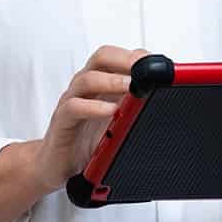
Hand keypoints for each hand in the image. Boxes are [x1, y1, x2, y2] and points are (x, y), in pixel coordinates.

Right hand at [29, 46, 146, 193]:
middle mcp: (85, 86)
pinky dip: (94, 107)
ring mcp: (72, 101)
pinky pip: (75, 107)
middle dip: (126, 59)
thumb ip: (136, 106)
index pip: (118, 57)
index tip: (160, 65)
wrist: (56, 164)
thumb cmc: (87, 139)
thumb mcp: (119, 121)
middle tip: (146, 69)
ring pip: (88, 78)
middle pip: (102, 57)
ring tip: (133, 86)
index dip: (138, 56)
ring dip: (113, 80)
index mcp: (101, 82)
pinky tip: (110, 111)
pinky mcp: (62, 121)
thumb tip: (164, 99)